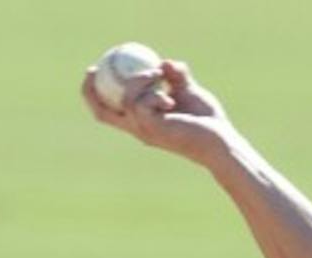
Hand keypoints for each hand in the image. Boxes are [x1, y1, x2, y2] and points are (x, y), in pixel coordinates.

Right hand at [80, 58, 234, 166]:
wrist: (220, 140)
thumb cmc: (207, 121)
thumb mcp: (188, 91)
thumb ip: (176, 76)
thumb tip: (164, 62)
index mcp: (142, 121)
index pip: (109, 110)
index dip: (94, 92)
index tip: (95, 69)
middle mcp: (139, 129)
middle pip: (102, 112)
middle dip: (91, 89)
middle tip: (95, 67)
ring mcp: (145, 131)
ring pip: (125, 99)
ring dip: (139, 80)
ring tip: (159, 74)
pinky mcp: (154, 130)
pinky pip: (141, 104)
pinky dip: (152, 93)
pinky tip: (169, 96)